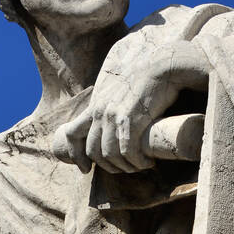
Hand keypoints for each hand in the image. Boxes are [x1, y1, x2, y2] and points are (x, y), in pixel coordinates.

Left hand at [53, 39, 208, 173]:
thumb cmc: (146, 77)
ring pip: (110, 155)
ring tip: (141, 165)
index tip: (85, 169)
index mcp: (96, 105)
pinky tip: (148, 162)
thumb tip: (114, 119)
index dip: (76, 155)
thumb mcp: (120, 89)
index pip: (72, 133)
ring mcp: (114, 116)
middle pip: (93, 151)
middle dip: (109, 166)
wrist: (162, 64)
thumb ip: (112, 103)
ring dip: (126, 166)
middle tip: (126, 168)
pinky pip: (127, 152)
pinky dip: (137, 162)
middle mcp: (100, 111)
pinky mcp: (130, 121)